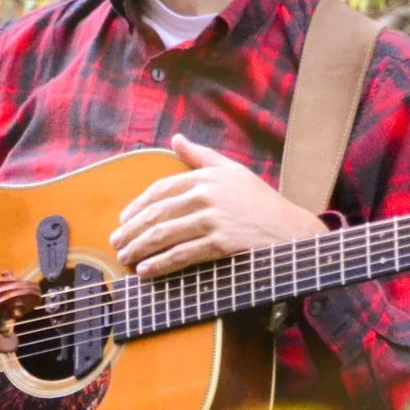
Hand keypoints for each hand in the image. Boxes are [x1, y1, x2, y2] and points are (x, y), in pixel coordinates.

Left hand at [110, 134, 327, 277]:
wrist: (292, 230)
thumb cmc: (261, 202)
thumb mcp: (233, 172)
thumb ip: (201, 156)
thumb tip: (176, 138)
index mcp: (206, 177)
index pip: (161, 190)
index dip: (138, 206)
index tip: (123, 219)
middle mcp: (207, 194)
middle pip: (157, 213)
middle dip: (132, 230)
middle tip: (116, 243)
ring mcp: (213, 218)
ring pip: (165, 233)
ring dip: (140, 247)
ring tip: (125, 257)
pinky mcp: (220, 242)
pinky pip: (182, 254)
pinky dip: (160, 263)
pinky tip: (146, 271)